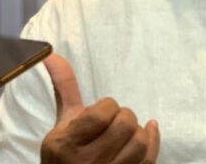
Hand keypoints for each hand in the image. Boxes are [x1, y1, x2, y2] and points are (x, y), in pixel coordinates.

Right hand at [40, 54, 159, 163]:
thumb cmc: (67, 150)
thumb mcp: (63, 121)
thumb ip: (64, 87)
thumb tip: (51, 54)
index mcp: (67, 144)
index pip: (101, 114)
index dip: (108, 106)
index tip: (102, 111)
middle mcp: (87, 162)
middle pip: (125, 126)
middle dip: (124, 116)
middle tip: (115, 120)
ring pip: (139, 143)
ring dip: (137, 131)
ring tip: (126, 132)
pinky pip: (149, 159)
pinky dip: (153, 140)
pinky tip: (148, 130)